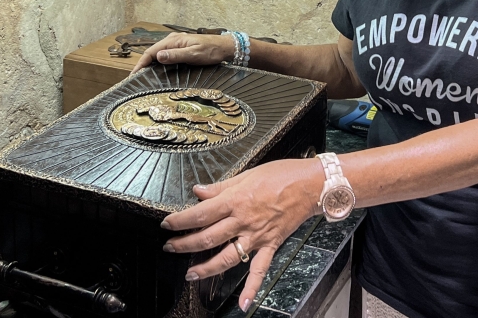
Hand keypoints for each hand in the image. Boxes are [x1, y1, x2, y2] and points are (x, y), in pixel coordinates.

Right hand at [131, 33, 233, 72]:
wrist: (225, 47)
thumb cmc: (212, 50)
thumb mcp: (194, 54)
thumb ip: (176, 55)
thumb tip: (158, 56)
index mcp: (173, 41)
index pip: (151, 52)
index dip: (141, 63)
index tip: (133, 75)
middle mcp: (172, 41)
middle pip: (152, 53)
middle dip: (142, 65)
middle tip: (134, 79)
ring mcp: (176, 44)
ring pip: (158, 54)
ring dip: (149, 64)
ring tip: (142, 76)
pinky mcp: (180, 49)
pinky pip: (165, 55)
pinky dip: (158, 63)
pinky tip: (157, 70)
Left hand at [161, 159, 323, 311]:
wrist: (310, 185)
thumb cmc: (281, 175)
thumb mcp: (247, 174)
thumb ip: (221, 186)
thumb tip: (198, 191)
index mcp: (235, 200)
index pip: (200, 214)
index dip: (180, 220)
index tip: (167, 224)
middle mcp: (243, 221)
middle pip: (208, 238)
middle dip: (185, 245)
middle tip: (170, 248)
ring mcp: (257, 236)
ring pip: (227, 257)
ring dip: (206, 268)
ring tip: (191, 274)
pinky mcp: (270, 244)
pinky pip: (259, 270)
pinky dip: (251, 288)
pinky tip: (243, 304)